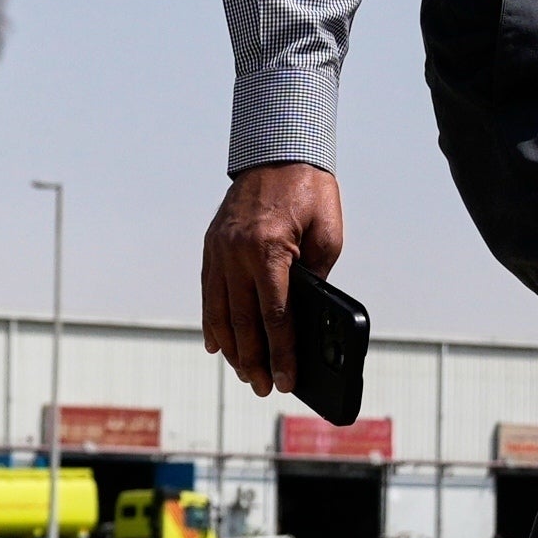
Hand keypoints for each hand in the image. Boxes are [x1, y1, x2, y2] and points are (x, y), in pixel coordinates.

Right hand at [199, 164, 346, 396]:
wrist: (278, 149)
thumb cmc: (311, 192)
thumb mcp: (328, 236)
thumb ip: (315, 277)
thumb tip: (304, 318)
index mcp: (269, 249)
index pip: (276, 317)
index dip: (282, 354)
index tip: (287, 381)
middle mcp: (237, 253)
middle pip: (243, 323)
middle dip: (255, 361)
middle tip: (263, 388)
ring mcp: (219, 250)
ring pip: (220, 313)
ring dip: (232, 349)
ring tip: (244, 374)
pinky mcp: (211, 246)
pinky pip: (208, 293)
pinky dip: (212, 322)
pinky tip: (217, 345)